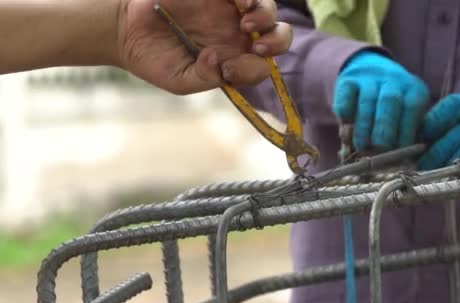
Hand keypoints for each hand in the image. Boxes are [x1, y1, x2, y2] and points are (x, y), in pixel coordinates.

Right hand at [117, 0, 291, 93]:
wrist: (124, 29)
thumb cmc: (153, 58)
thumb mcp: (179, 80)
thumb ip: (204, 77)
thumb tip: (220, 62)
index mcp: (234, 62)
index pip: (262, 66)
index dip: (255, 69)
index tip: (229, 70)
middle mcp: (238, 37)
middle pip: (278, 36)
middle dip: (277, 42)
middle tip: (258, 46)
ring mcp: (229, 11)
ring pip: (267, 9)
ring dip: (266, 16)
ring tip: (247, 23)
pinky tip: (241, 3)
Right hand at [333, 51, 428, 150]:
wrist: (369, 76)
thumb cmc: (392, 111)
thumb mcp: (404, 120)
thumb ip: (403, 138)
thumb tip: (399, 162)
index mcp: (414, 90)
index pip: (412, 108)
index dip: (405, 132)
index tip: (399, 153)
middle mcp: (394, 80)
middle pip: (389, 101)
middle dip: (384, 128)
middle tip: (378, 148)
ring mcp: (370, 78)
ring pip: (366, 101)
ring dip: (363, 128)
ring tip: (361, 147)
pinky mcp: (348, 80)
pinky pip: (346, 97)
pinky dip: (346, 114)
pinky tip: (347, 127)